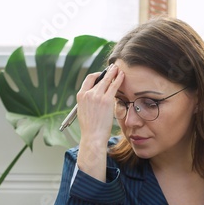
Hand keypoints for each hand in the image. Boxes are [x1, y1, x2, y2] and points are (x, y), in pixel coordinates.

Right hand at [76, 64, 123, 180]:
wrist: (93, 136)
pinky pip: (114, 86)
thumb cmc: (90, 127)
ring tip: (118, 69)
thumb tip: (95, 96)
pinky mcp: (106, 100)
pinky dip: (118, 79)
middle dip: (107, 72)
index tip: (102, 75)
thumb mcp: (84, 111)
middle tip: (113, 68)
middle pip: (99, 78)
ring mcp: (97, 96)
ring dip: (113, 72)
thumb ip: (88, 101)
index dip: (97, 75)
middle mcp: (88, 94)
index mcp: (81, 96)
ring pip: (107, 80)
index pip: (89, 79)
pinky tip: (122, 76)